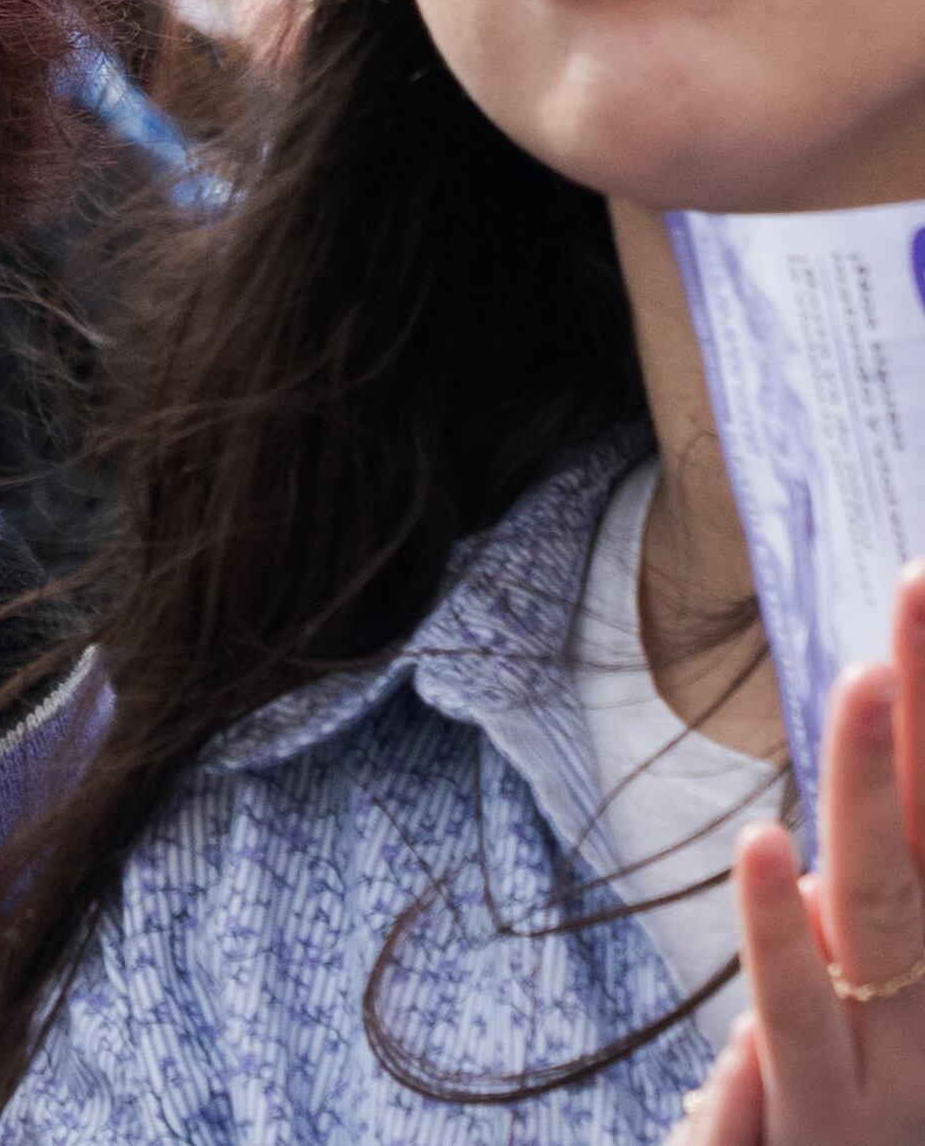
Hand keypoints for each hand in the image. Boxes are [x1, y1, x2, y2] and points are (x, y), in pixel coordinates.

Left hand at [676, 562, 924, 1141]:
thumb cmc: (853, 1137)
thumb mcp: (845, 1025)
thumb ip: (835, 935)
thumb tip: (803, 853)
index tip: (922, 583)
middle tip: (920, 588)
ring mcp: (893, 1069)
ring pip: (881, 909)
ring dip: (875, 788)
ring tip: (866, 676)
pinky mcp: (821, 1130)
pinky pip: (798, 1020)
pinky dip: (779, 934)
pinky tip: (765, 847)